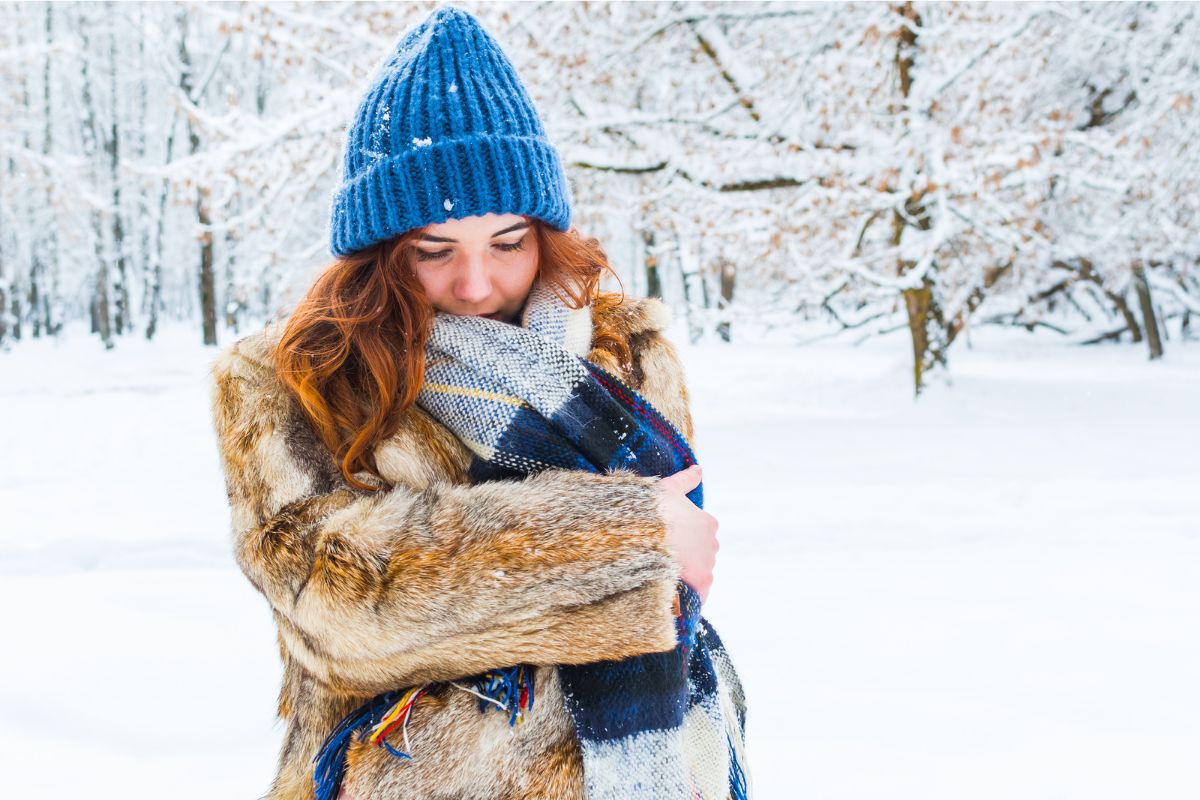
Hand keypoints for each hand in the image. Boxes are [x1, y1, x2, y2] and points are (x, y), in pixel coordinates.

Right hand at [655, 464, 718, 602]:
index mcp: (708, 523)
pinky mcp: (701, 587)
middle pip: (700, 554)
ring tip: (660, 573)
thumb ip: (685, 480)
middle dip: (684, 556)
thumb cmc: (651, 512)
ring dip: (683, 574)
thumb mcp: (667, 489)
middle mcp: (713, 545)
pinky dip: (685, 593)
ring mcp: (708, 567)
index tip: (666, 538)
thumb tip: (698, 469)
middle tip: (660, 556)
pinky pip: (696, 593)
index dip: (682, 536)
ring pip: (697, 573)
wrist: (641, 540)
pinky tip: (669, 590)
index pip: (701, 532)